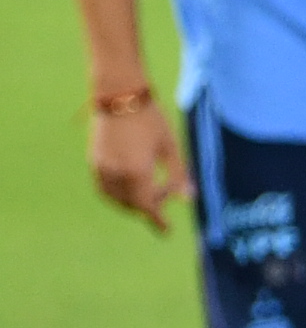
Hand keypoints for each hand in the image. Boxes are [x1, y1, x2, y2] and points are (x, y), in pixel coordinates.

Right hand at [88, 94, 190, 231]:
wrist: (120, 96)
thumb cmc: (151, 119)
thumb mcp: (170, 146)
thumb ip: (179, 174)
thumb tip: (189, 198)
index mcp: (137, 172)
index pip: (147, 206)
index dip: (157, 220)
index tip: (167, 231)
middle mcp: (116, 174)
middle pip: (132, 204)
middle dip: (150, 205)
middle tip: (167, 192)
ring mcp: (101, 168)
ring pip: (116, 199)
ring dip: (133, 201)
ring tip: (151, 188)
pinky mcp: (94, 161)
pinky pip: (105, 188)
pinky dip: (118, 194)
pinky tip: (131, 185)